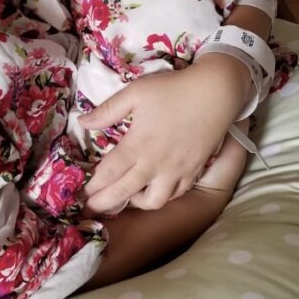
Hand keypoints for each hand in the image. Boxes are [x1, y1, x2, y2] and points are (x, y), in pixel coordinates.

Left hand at [79, 53, 251, 213]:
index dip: (93, 185)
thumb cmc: (173, 89)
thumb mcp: (136, 92)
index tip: (81, 193)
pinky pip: (176, 194)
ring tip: (125, 198)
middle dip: (104, 203)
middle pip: (125, 192)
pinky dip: (162, 196)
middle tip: (90, 209)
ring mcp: (177, 170)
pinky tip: (155, 190)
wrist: (216, 93)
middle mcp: (156, 163)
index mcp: (138, 144)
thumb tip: (82, 122)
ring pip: (154, 201)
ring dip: (135, 203)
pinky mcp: (193, 171)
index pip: (109, 173)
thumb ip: (107, 110)